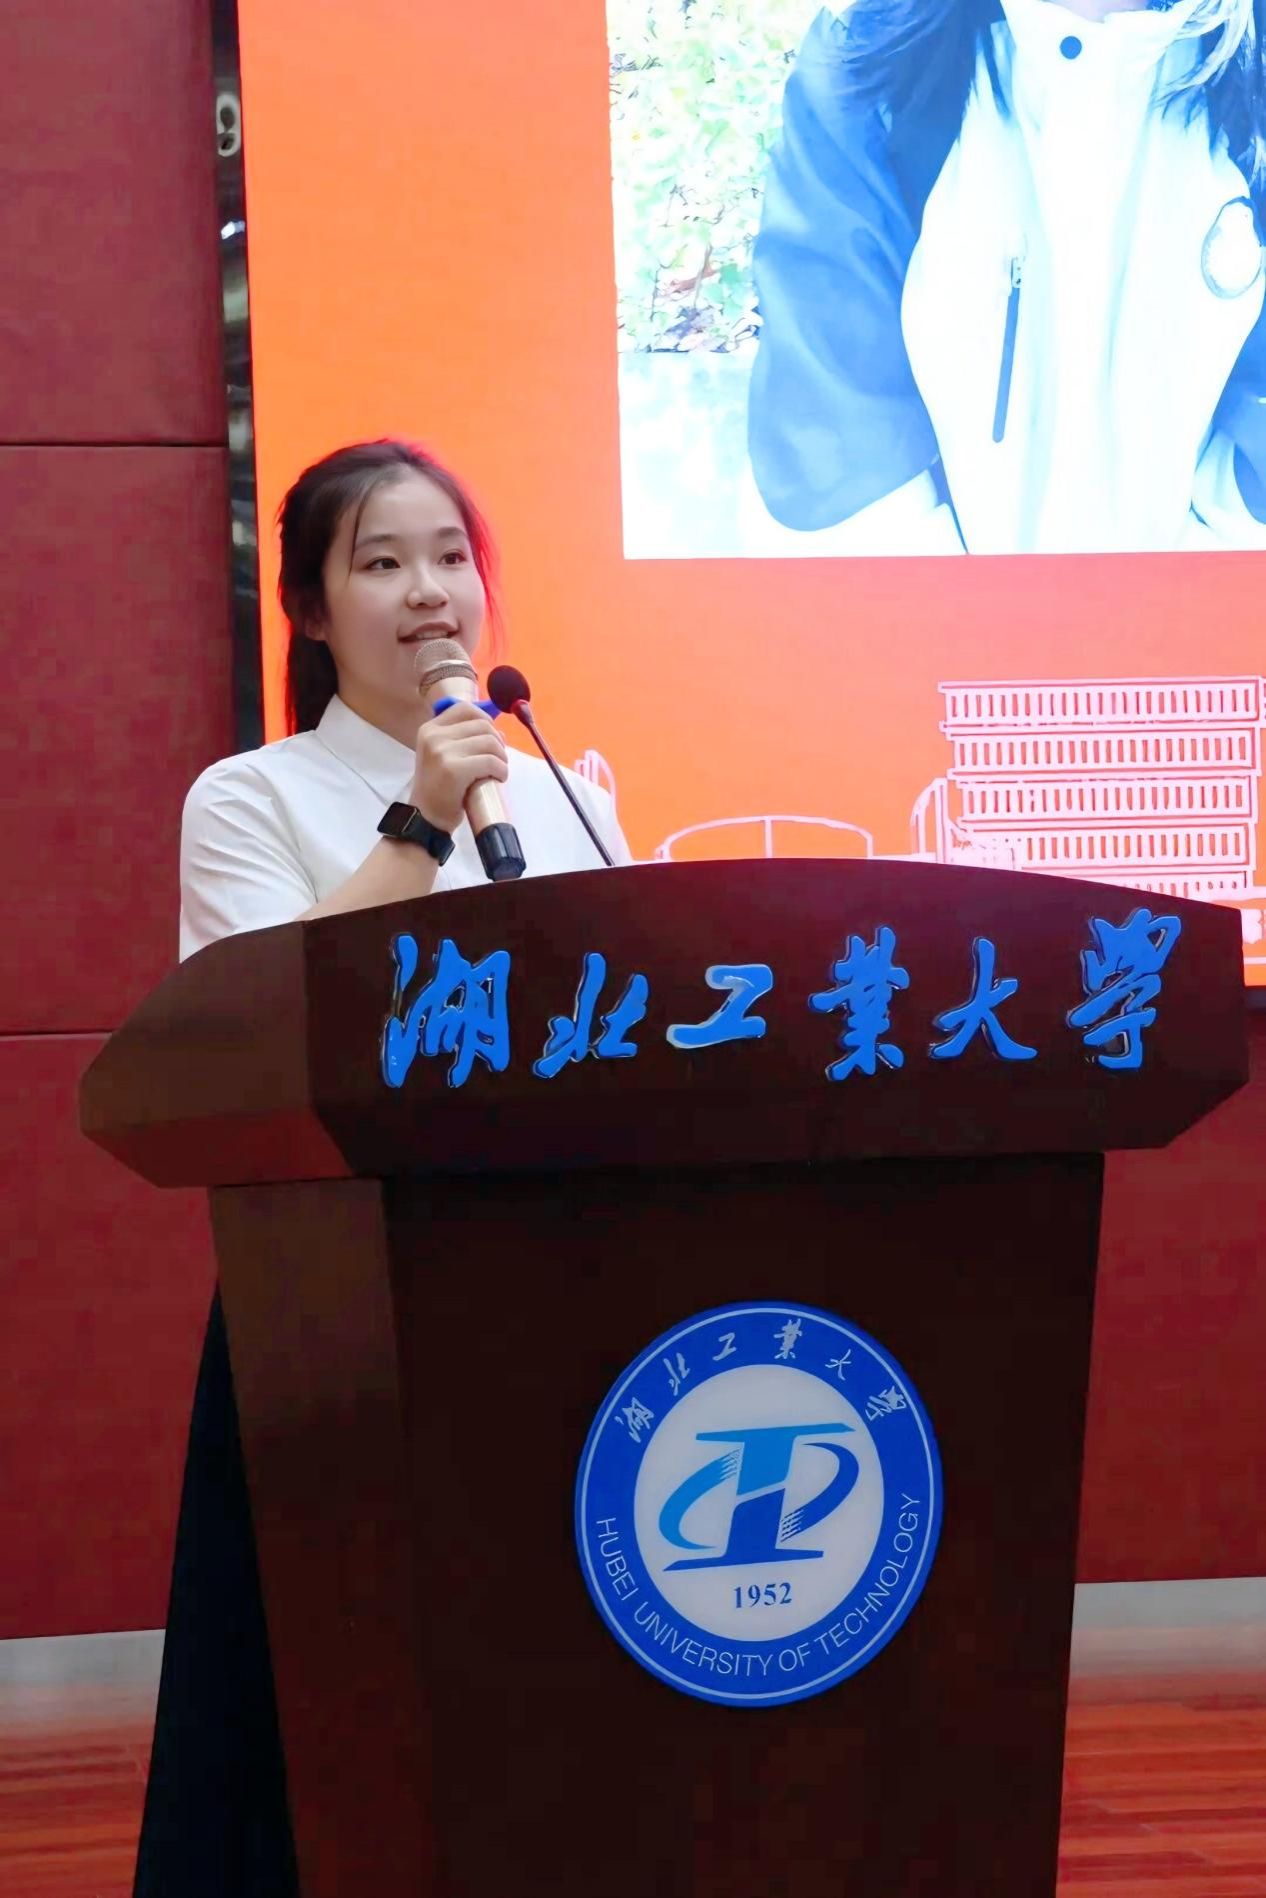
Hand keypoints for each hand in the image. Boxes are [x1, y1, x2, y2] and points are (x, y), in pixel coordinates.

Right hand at [410, 702, 507, 833]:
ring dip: (502, 758)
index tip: (493, 738)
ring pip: (489, 742)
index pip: (465, 709)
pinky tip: (498, 779)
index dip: (486, 720)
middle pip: (482, 725)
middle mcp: (433, 736)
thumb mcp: (442, 755)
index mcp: (430, 729)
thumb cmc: (439, 789)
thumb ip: (461, 739)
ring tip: (498, 771)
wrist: (426, 818)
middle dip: (498, 742)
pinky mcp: (453, 769)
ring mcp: (442, 752)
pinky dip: (501, 770)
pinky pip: (490, 761)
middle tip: (498, 760)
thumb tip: (497, 731)